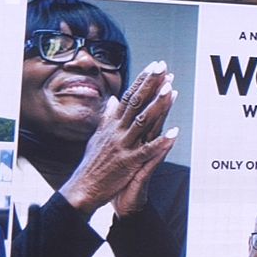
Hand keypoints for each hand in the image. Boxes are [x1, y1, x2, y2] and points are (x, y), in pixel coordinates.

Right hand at [59, 62, 178, 215]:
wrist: (82, 189)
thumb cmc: (92, 163)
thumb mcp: (98, 136)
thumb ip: (107, 117)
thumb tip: (113, 99)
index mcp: (111, 125)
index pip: (128, 97)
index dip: (142, 81)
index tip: (153, 66)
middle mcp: (117, 131)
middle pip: (136, 103)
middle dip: (150, 84)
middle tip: (163, 67)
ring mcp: (123, 146)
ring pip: (143, 121)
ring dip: (158, 105)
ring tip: (171, 90)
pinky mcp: (129, 162)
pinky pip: (147, 150)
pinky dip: (161, 142)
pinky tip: (175, 132)